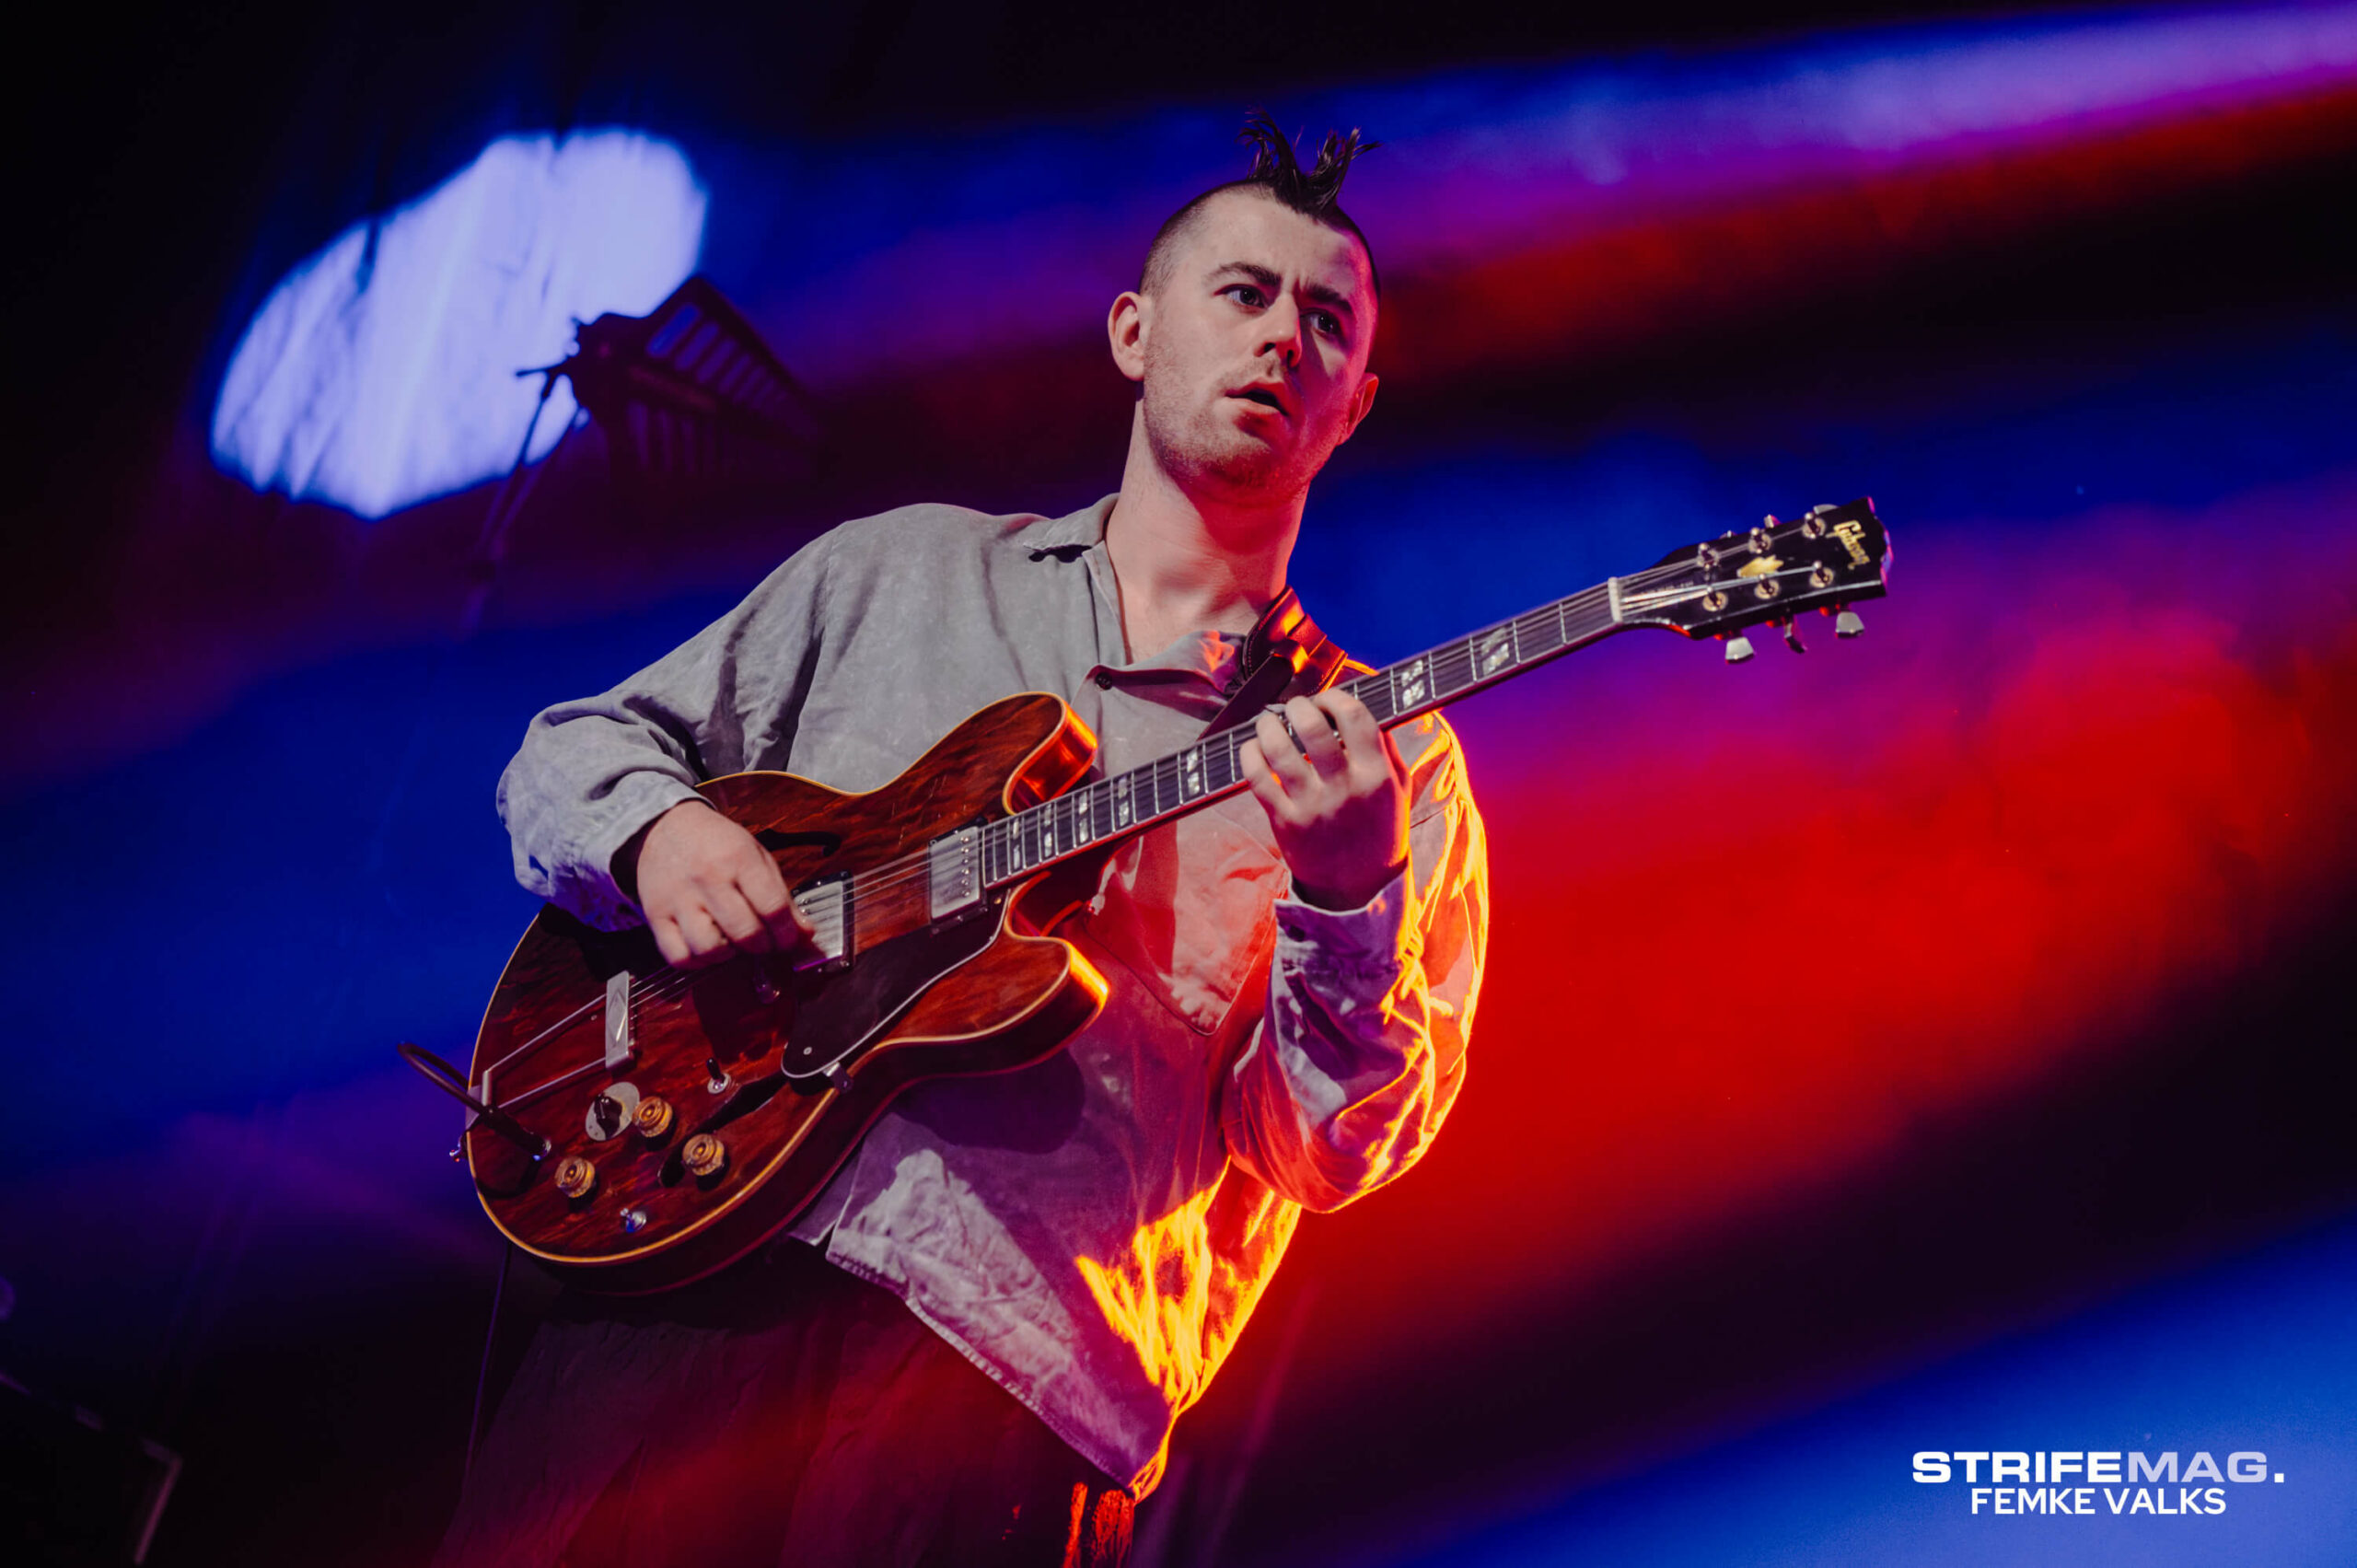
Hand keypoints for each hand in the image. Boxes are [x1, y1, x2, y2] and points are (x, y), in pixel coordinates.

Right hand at [620, 800, 812, 968]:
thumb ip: (782, 896)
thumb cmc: (716, 843)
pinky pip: (678, 956)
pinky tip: (706, 948)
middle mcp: (708, 878)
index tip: (789, 941)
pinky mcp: (656, 915)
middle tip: (763, 943)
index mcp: (738, 858)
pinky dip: (696, 961)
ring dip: (727, 956)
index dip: (787, 933)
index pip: (773, 907)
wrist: (665, 827)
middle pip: (745, 932)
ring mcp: (679, 898)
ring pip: (709, 949)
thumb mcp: (756, 856)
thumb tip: (806, 934)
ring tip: (732, 942)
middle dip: (762, 947)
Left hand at [1239, 689, 1408, 910]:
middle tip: (1294, 708)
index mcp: (1377, 776)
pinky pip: (1258, 778)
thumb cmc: (1379, 832)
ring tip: (1269, 722)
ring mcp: (1313, 807)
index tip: (1326, 700)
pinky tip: (1253, 748)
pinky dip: (1250, 755)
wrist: (1359, 890)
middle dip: (1297, 706)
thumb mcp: (1399, 790)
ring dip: (1268, 725)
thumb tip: (1368, 707)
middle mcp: (1345, 789)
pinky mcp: (1285, 823)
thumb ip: (1387, 749)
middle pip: (1312, 727)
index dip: (1335, 697)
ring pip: (1279, 749)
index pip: (1355, 716)